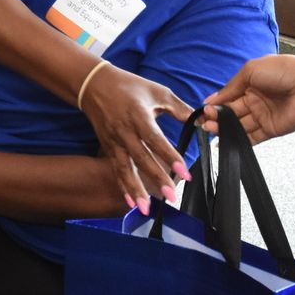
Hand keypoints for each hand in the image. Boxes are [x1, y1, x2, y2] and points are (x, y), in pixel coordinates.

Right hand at [78, 62, 195, 212]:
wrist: (95, 85)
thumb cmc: (130, 87)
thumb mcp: (157, 91)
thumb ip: (179, 108)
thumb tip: (200, 119)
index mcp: (139, 116)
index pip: (155, 140)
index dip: (170, 156)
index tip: (184, 172)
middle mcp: (124, 131)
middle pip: (141, 158)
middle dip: (156, 179)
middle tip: (171, 196)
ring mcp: (114, 141)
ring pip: (125, 169)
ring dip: (135, 189)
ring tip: (145, 208)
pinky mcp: (107, 147)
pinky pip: (116, 170)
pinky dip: (123, 186)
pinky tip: (131, 202)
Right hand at [201, 54, 294, 143]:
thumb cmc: (284, 71)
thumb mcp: (250, 71)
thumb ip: (230, 87)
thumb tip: (212, 99)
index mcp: (250, 84)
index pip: (228, 97)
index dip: (215, 105)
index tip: (202, 111)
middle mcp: (255, 100)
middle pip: (231, 113)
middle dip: (216, 118)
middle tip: (205, 122)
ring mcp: (262, 116)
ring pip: (238, 126)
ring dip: (223, 128)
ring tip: (210, 129)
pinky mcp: (270, 130)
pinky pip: (252, 138)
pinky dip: (238, 141)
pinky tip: (224, 142)